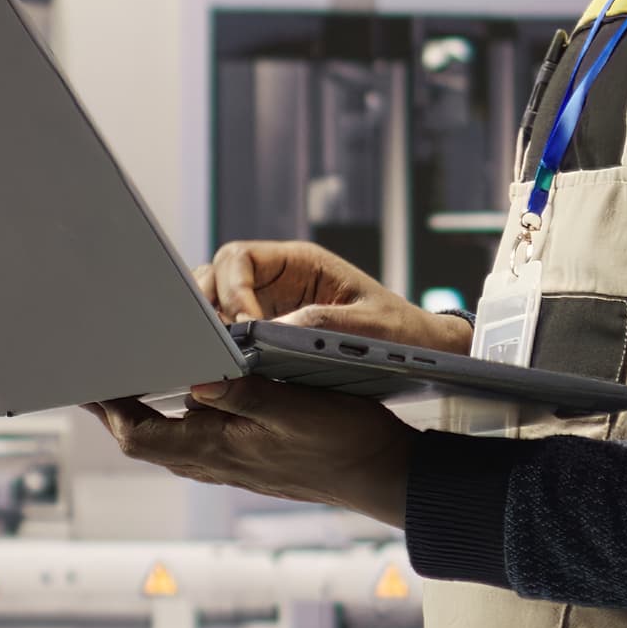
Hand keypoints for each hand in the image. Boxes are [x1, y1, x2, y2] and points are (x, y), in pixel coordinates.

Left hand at [94, 377, 416, 525]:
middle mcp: (216, 462)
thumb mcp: (294, 407)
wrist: (383, 476)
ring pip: (168, 439)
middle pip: (144, 437)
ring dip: (141, 413)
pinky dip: (175, 417)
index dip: (106, 410)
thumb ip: (242, 392)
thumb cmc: (344, 442)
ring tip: (121, 381)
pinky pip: (194, 440)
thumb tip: (194, 380)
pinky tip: (182, 396)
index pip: (138, 435)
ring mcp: (231, 464)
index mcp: (217, 450)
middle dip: (113, 408)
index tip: (84, 382)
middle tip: (86, 377)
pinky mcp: (248, 460)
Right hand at [197, 240, 471, 354]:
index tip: (242, 326)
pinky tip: (227, 368)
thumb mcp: (368, 326)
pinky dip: (219, 345)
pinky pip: (227, 330)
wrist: (419, 351)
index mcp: (300, 263)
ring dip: (209, 326)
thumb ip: (321, 324)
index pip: (241, 259)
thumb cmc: (400, 332)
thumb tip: (268, 331)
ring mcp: (268, 304)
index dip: (232, 289)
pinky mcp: (266, 332)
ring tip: (218, 357)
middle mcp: (277, 279)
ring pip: (215, 301)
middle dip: (208, 306)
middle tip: (217, 343)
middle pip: (217, 276)